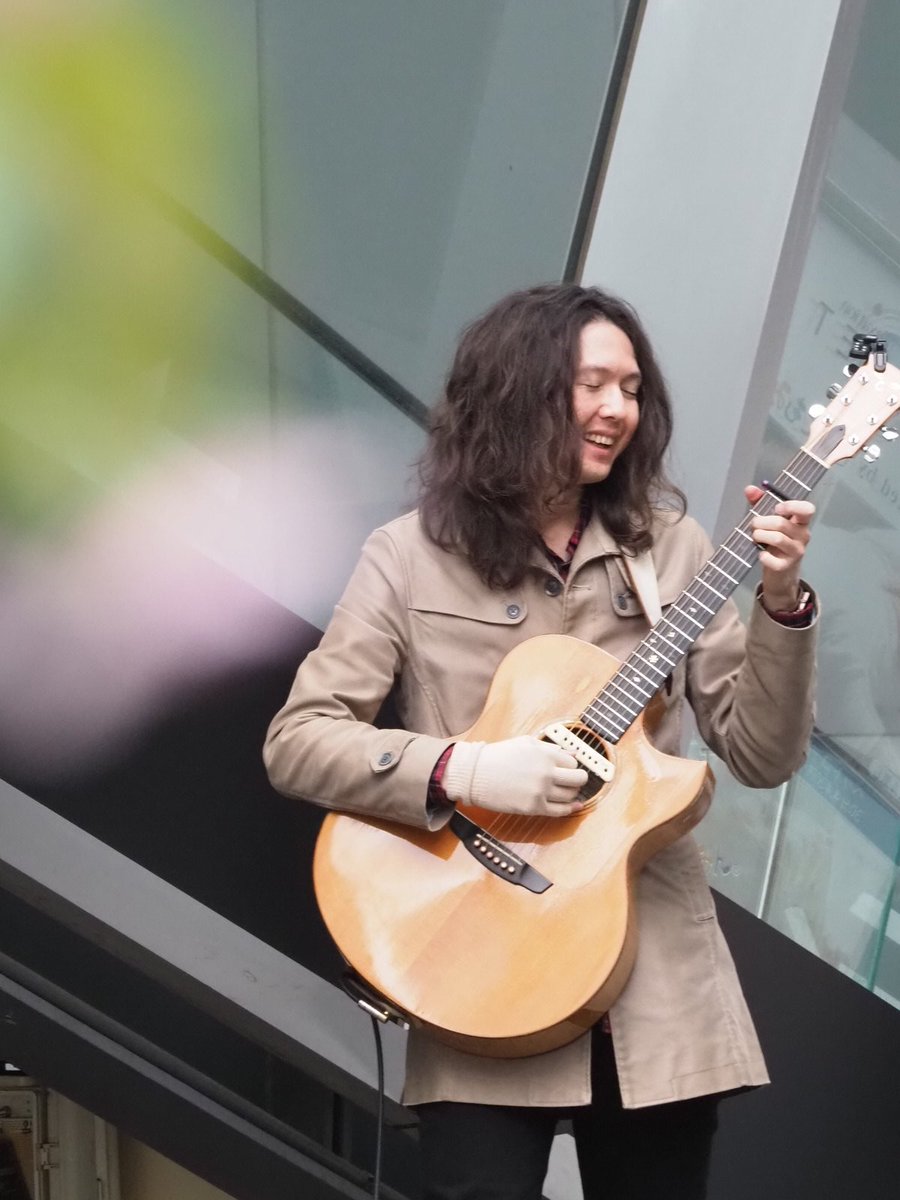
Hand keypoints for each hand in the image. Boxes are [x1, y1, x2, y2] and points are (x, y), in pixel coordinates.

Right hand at [443, 736, 587, 816]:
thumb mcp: (526, 743)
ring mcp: (540, 792)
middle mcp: (546, 773)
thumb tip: (573, 755)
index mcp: (545, 754)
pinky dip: (570, 809)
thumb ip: (551, 748)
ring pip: (571, 796)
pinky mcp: (533, 808)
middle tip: (575, 781)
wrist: (475, 774)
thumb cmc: (498, 756)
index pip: (573, 763)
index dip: (572, 766)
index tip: (570, 769)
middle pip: (579, 779)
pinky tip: (574, 806)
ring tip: (567, 791)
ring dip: (572, 794)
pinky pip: (560, 811)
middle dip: (580, 780)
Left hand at [744, 485, 814, 612]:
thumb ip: (760, 503)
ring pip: (777, 538)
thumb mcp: (769, 521)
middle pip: (782, 524)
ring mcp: (796, 552)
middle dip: (761, 522)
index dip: (791, 506)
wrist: (780, 572)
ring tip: (754, 537)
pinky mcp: (786, 566)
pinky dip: (762, 555)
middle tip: (753, 525)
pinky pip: (772, 559)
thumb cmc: (774, 542)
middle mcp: (803, 536)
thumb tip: (749, 489)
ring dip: (759, 535)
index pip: (807, 509)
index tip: (776, 508)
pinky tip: (760, 553)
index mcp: (801, 522)